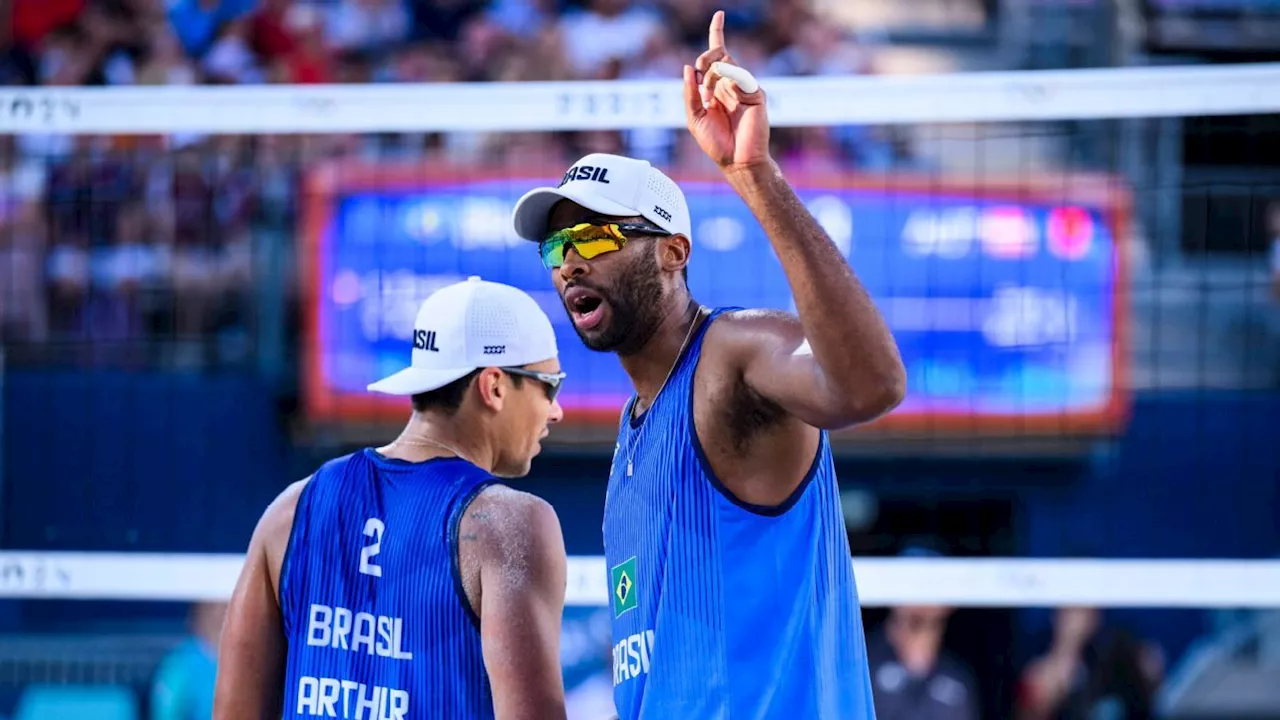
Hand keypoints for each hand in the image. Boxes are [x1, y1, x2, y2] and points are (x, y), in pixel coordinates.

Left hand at [683, 10, 769, 171]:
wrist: (737, 160)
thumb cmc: (717, 143)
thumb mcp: (695, 118)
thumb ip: (689, 93)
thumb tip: (687, 67)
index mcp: (717, 87)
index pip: (717, 55)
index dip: (717, 33)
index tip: (719, 14)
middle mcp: (731, 84)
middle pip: (718, 55)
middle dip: (705, 61)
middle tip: (700, 83)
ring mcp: (744, 88)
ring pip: (726, 64)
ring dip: (712, 78)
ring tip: (711, 100)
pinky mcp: (756, 93)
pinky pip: (739, 77)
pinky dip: (728, 84)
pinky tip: (727, 100)